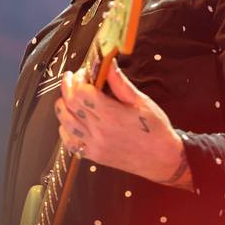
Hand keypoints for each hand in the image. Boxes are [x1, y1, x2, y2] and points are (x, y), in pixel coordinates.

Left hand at [54, 59, 192, 190]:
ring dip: (63, 106)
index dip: (80, 79)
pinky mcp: (93, 156)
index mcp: (112, 115)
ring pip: (66, 122)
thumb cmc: (155, 130)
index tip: (84, 72)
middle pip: (72, 104)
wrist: (162, 160)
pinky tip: (70, 120)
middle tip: (72, 78)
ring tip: (67, 96)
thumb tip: (108, 63)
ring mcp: (94, 145)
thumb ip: (120, 83)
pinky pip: (70, 142)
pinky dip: (65, 129)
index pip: (82, 93)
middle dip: (68, 86)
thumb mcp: (142, 101)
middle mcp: (99, 131)